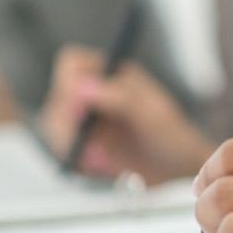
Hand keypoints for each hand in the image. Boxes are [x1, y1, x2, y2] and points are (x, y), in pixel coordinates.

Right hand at [39, 45, 212, 182]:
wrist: (178, 169)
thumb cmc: (172, 134)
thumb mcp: (152, 114)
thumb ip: (120, 97)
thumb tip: (82, 86)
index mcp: (112, 74)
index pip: (73, 64)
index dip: (68, 83)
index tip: (80, 110)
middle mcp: (94, 92)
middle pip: (57, 97)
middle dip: (66, 124)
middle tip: (87, 145)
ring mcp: (85, 118)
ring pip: (54, 125)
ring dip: (70, 145)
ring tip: (100, 160)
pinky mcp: (82, 143)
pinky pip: (63, 149)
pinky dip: (77, 160)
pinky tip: (102, 167)